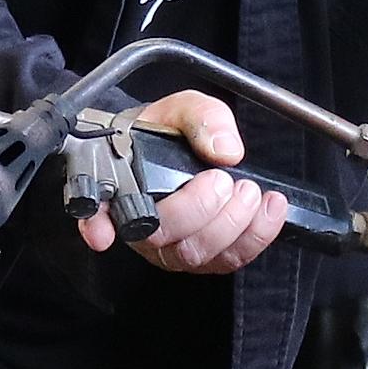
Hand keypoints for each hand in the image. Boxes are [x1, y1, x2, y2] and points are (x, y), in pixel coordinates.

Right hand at [74, 91, 287, 276]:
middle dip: (201, 211)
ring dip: (232, 225)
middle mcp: (140, 226)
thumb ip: (201, 117)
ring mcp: (171, 247)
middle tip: (224, 180)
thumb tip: (225, 149)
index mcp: (119, 189)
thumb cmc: (165, 134)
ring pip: (195, 256)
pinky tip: (270, 207)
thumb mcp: (180, 108)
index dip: (97, 225)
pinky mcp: (203, 257)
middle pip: (162, 239)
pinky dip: (256, 236)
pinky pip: (227, 260)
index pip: (100, 213)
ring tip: (250, 191)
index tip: (103, 232)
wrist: (179, 151)